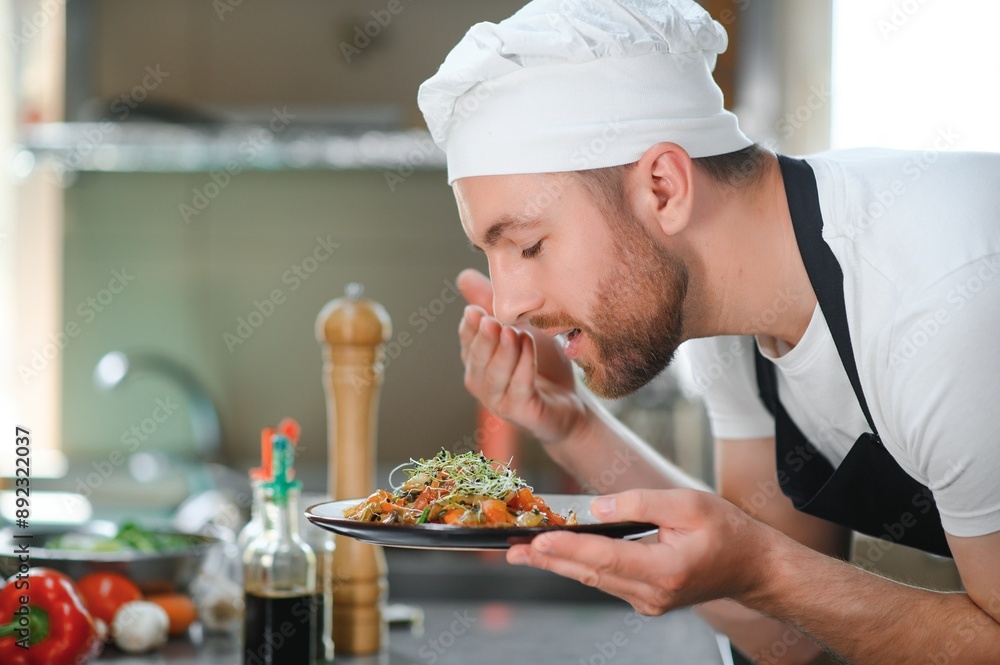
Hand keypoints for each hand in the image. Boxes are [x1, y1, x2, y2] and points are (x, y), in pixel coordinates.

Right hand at [456, 268, 584, 442]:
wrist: (570, 402)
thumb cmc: (543, 363)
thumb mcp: (520, 326)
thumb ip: (494, 305)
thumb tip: (463, 277)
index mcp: (477, 360)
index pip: (467, 339)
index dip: (470, 326)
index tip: (477, 310)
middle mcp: (481, 382)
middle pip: (477, 358)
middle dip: (484, 338)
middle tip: (490, 320)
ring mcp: (498, 400)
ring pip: (495, 374)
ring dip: (504, 352)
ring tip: (513, 332)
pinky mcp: (520, 412)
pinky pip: (519, 387)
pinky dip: (524, 365)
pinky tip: (529, 346)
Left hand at [506, 489, 772, 614]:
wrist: (752, 566)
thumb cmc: (726, 531)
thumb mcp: (687, 504)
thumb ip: (641, 503)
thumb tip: (597, 509)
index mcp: (665, 570)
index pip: (605, 558)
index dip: (568, 548)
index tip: (538, 540)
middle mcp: (653, 593)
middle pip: (591, 574)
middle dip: (549, 560)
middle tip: (511, 550)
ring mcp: (649, 601)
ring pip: (595, 580)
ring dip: (559, 564)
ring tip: (524, 551)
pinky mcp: (646, 599)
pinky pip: (606, 581)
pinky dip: (581, 566)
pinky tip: (559, 555)